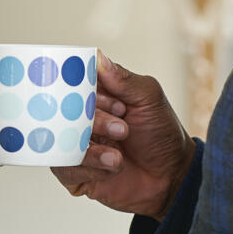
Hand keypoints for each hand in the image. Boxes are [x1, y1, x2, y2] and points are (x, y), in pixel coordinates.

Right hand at [52, 50, 194, 217]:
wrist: (172, 175)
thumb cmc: (161, 133)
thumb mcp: (149, 99)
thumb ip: (123, 80)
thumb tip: (97, 57)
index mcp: (94, 97)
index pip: (72, 85)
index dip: (87, 93)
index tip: (116, 104)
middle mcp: (80, 119)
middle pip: (63, 113)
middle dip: (93, 122)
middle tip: (121, 130)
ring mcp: (75, 146)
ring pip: (60, 142)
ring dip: (90, 150)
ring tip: (117, 156)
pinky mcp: (75, 173)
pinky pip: (64, 169)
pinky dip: (89, 169)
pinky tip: (112, 168)